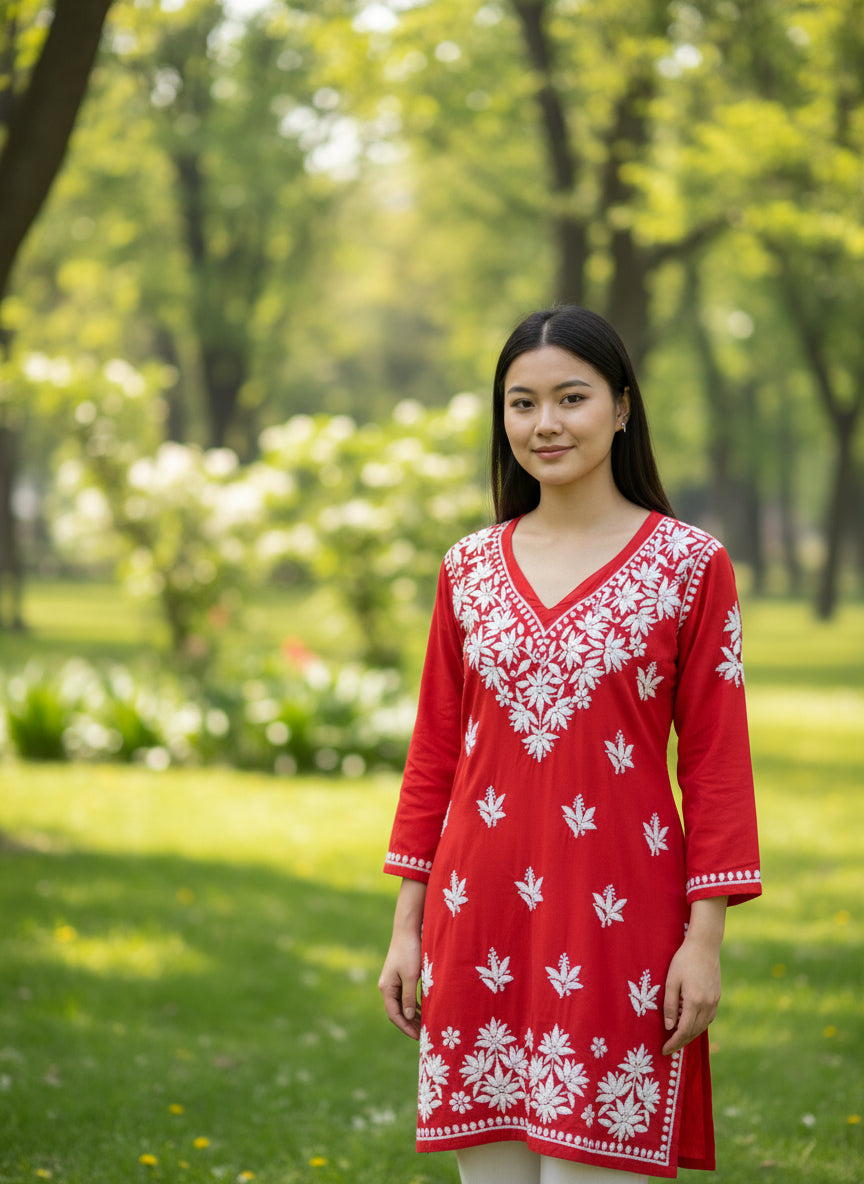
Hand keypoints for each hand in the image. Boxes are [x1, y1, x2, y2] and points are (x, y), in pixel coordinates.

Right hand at [378, 930, 421, 1038]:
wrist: (408, 930)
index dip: (406, 1027)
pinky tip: (424, 1010)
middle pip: (398, 1011)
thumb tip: (409, 1016)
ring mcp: (394, 982)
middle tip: (424, 1035)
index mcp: (387, 988)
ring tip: (425, 1026)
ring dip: (413, 1015)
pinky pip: (406, 996)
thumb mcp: (411, 976)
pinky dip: (414, 1005)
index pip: (394, 1014)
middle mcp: (388, 987)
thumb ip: (409, 997)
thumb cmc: (409, 952)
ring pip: (403, 1004)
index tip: (418, 1037)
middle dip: (410, 1024)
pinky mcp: (401, 976)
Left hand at [661, 896, 726, 1055]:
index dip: (674, 1043)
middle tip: (669, 1048)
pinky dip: (699, 1026)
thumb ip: (669, 1005)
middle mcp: (707, 1005)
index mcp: (694, 1002)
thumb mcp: (671, 981)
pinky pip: (708, 1018)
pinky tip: (691, 1025)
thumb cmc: (684, 960)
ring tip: (677, 1039)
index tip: (664, 1050)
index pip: (684, 1031)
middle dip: (681, 1042)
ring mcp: (714, 1002)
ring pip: (703, 1027)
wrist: (704, 946)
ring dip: (690, 1035)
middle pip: (694, 1032)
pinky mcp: (717, 997)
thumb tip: (669, 1027)